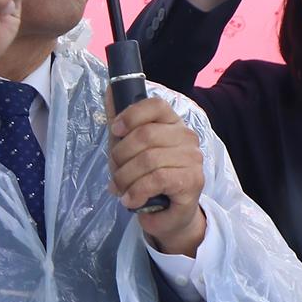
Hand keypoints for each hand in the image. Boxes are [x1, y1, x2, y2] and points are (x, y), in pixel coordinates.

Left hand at [107, 95, 206, 254]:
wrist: (167, 212)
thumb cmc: (146, 176)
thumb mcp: (127, 147)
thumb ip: (119, 119)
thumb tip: (109, 88)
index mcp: (171, 123)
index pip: (156, 105)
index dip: (131, 116)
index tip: (114, 131)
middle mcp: (186, 137)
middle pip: (145, 135)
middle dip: (120, 156)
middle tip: (115, 173)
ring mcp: (192, 158)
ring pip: (148, 160)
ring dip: (125, 178)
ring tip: (121, 189)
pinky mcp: (192, 180)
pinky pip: (156, 179)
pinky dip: (136, 191)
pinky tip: (132, 199)